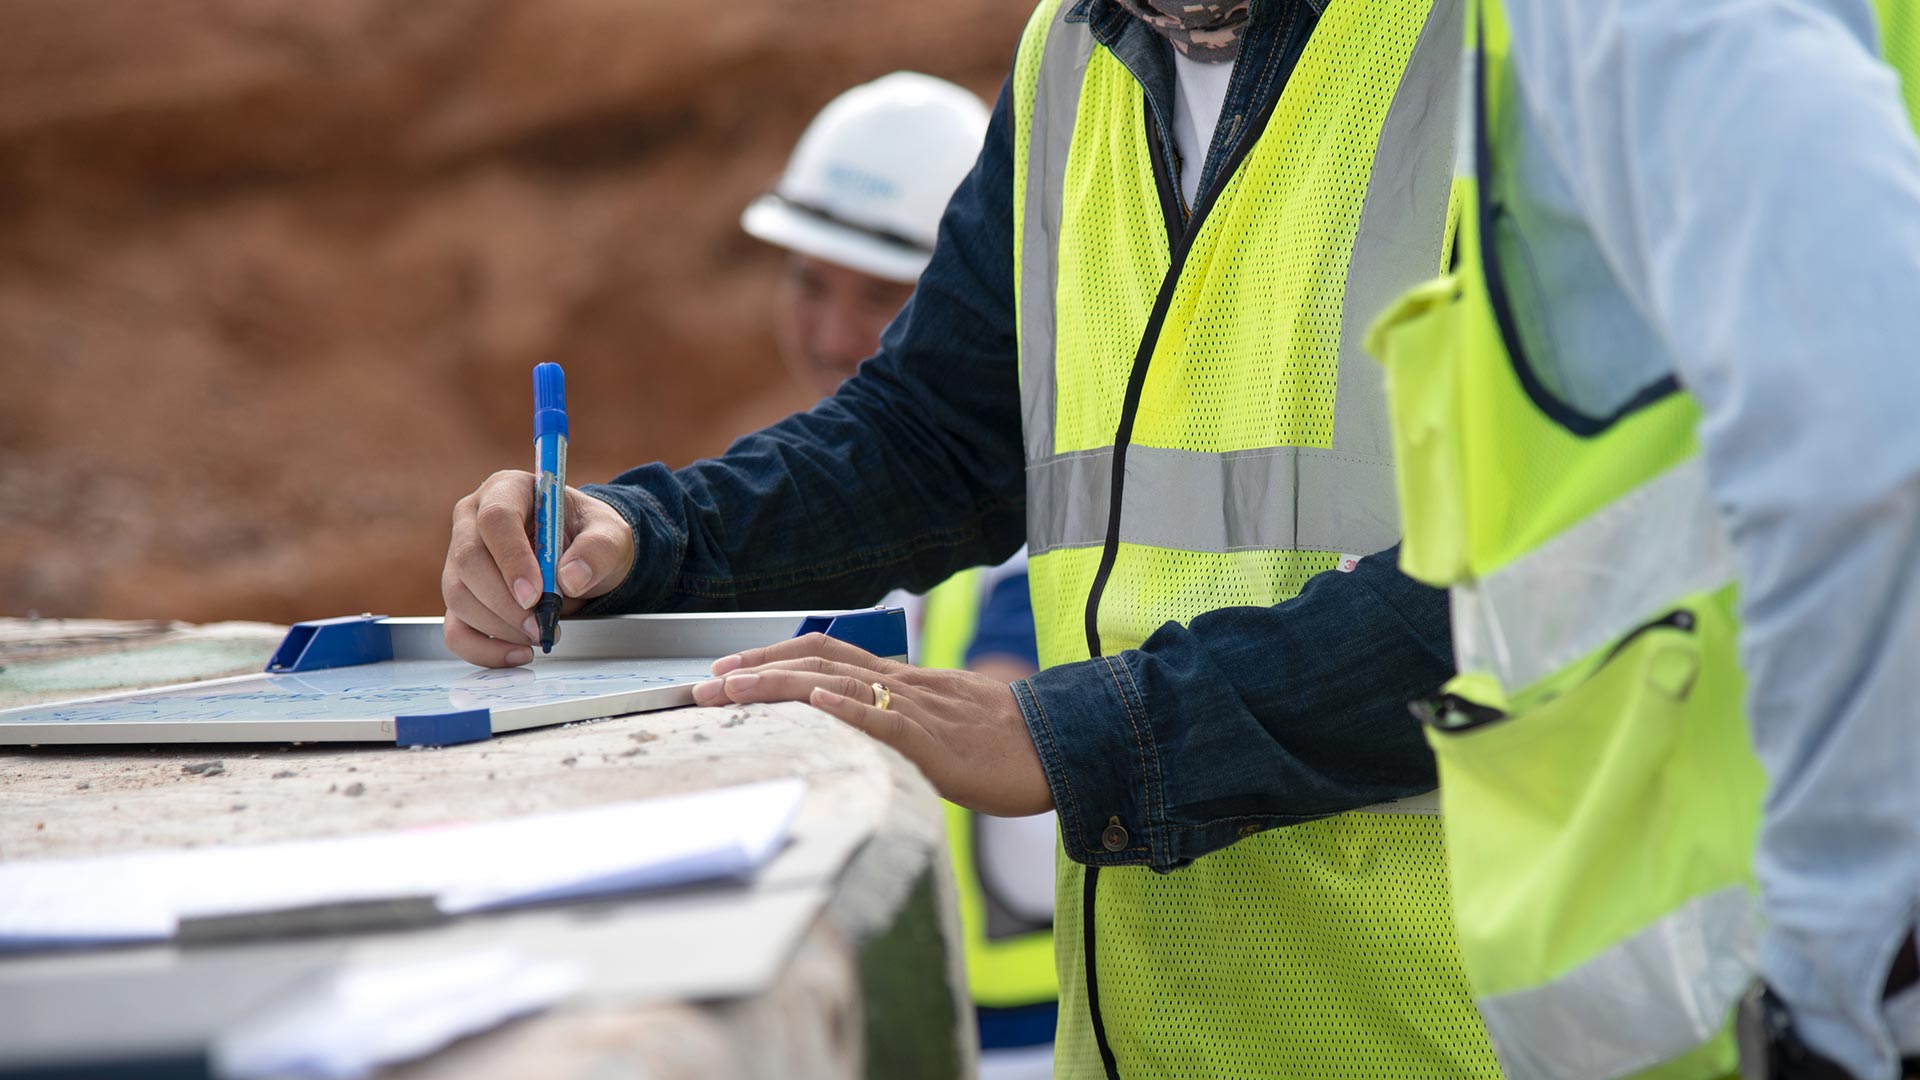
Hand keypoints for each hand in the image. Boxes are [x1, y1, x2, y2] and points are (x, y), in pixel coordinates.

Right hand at [441, 471, 635, 666]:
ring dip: (499, 626)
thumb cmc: (589, 536)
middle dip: (505, 601)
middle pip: (468, 560)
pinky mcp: (461, 596)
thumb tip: (570, 578)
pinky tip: (518, 654)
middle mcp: (472, 520)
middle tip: (541, 625)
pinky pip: (456, 629)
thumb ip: (598, 550)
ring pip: (459, 596)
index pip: (495, 519)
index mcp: (507, 490)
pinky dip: (483, 649)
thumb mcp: (610, 534)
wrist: (583, 557)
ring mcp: (459, 559)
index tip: (536, 595)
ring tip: (541, 634)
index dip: (511, 559)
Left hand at [692, 634, 1052, 816]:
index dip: (771, 656)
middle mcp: (904, 685)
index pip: (825, 654)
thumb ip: (900, 725)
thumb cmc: (1006, 743)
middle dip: (755, 667)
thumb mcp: (942, 725)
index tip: (725, 669)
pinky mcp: (938, 744)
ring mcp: (919, 710)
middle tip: (704, 682)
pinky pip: (888, 720)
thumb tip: (859, 736)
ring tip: (732, 687)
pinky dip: (848, 707)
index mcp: (903, 681)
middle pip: (817, 658)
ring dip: (778, 684)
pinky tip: (816, 701)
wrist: (1060, 747)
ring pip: (839, 683)